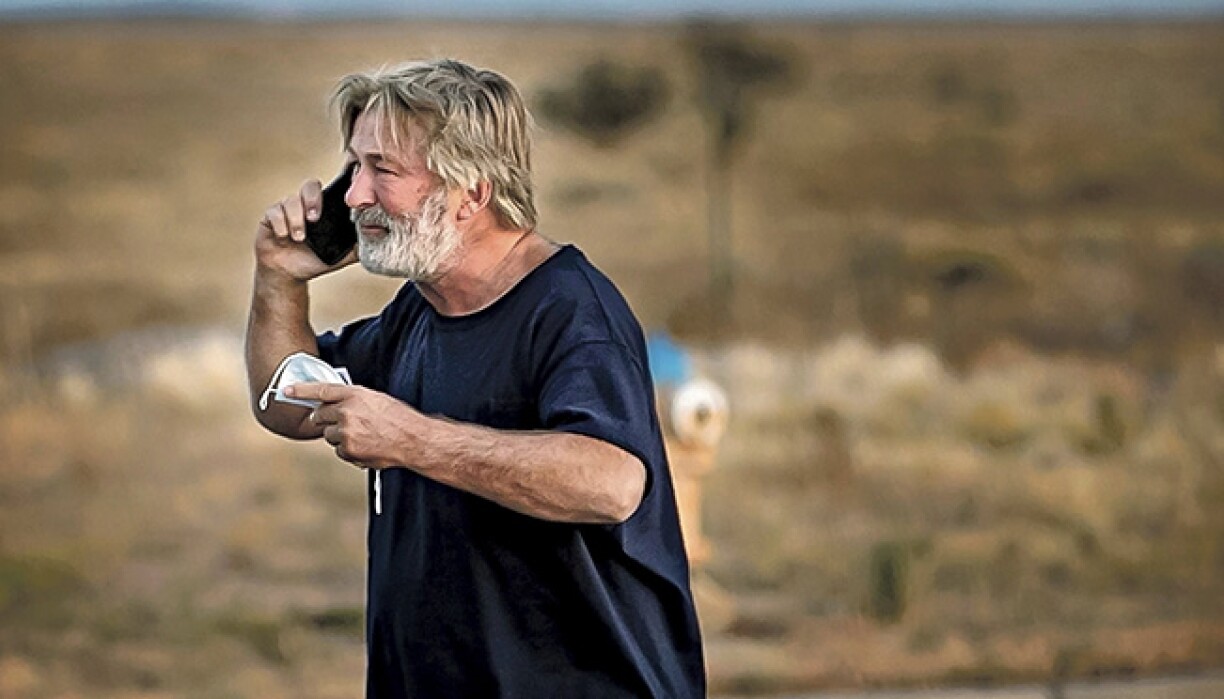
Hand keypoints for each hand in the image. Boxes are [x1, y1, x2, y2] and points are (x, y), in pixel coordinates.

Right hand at [254, 179, 356, 281]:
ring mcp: (287, 209)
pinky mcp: (270, 217)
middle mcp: (305, 205)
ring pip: (290, 200)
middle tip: (315, 218)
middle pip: (310, 186)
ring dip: (296, 220)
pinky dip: (281, 226)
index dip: (336, 184)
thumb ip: (358, 246)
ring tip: (299, 238)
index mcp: (324, 209)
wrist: (290, 275)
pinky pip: (274, 213)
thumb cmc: (315, 260)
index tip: (341, 190)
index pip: (330, 189)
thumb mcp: (340, 255)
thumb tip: (379, 237)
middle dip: (312, 200)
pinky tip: (284, 237)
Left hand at [287, 382, 422, 468]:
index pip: (321, 390)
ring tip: (363, 436)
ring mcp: (346, 433)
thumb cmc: (399, 418)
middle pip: (319, 415)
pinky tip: (366, 446)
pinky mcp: (348, 450)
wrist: (413, 440)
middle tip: (340, 421)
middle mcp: (347, 412)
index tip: (285, 390)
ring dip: (339, 436)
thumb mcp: (376, 399)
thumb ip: (353, 400)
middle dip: (324, 419)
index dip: (301, 390)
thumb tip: (334, 405)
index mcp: (355, 395)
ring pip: (329, 435)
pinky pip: (339, 451)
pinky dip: (348, 450)